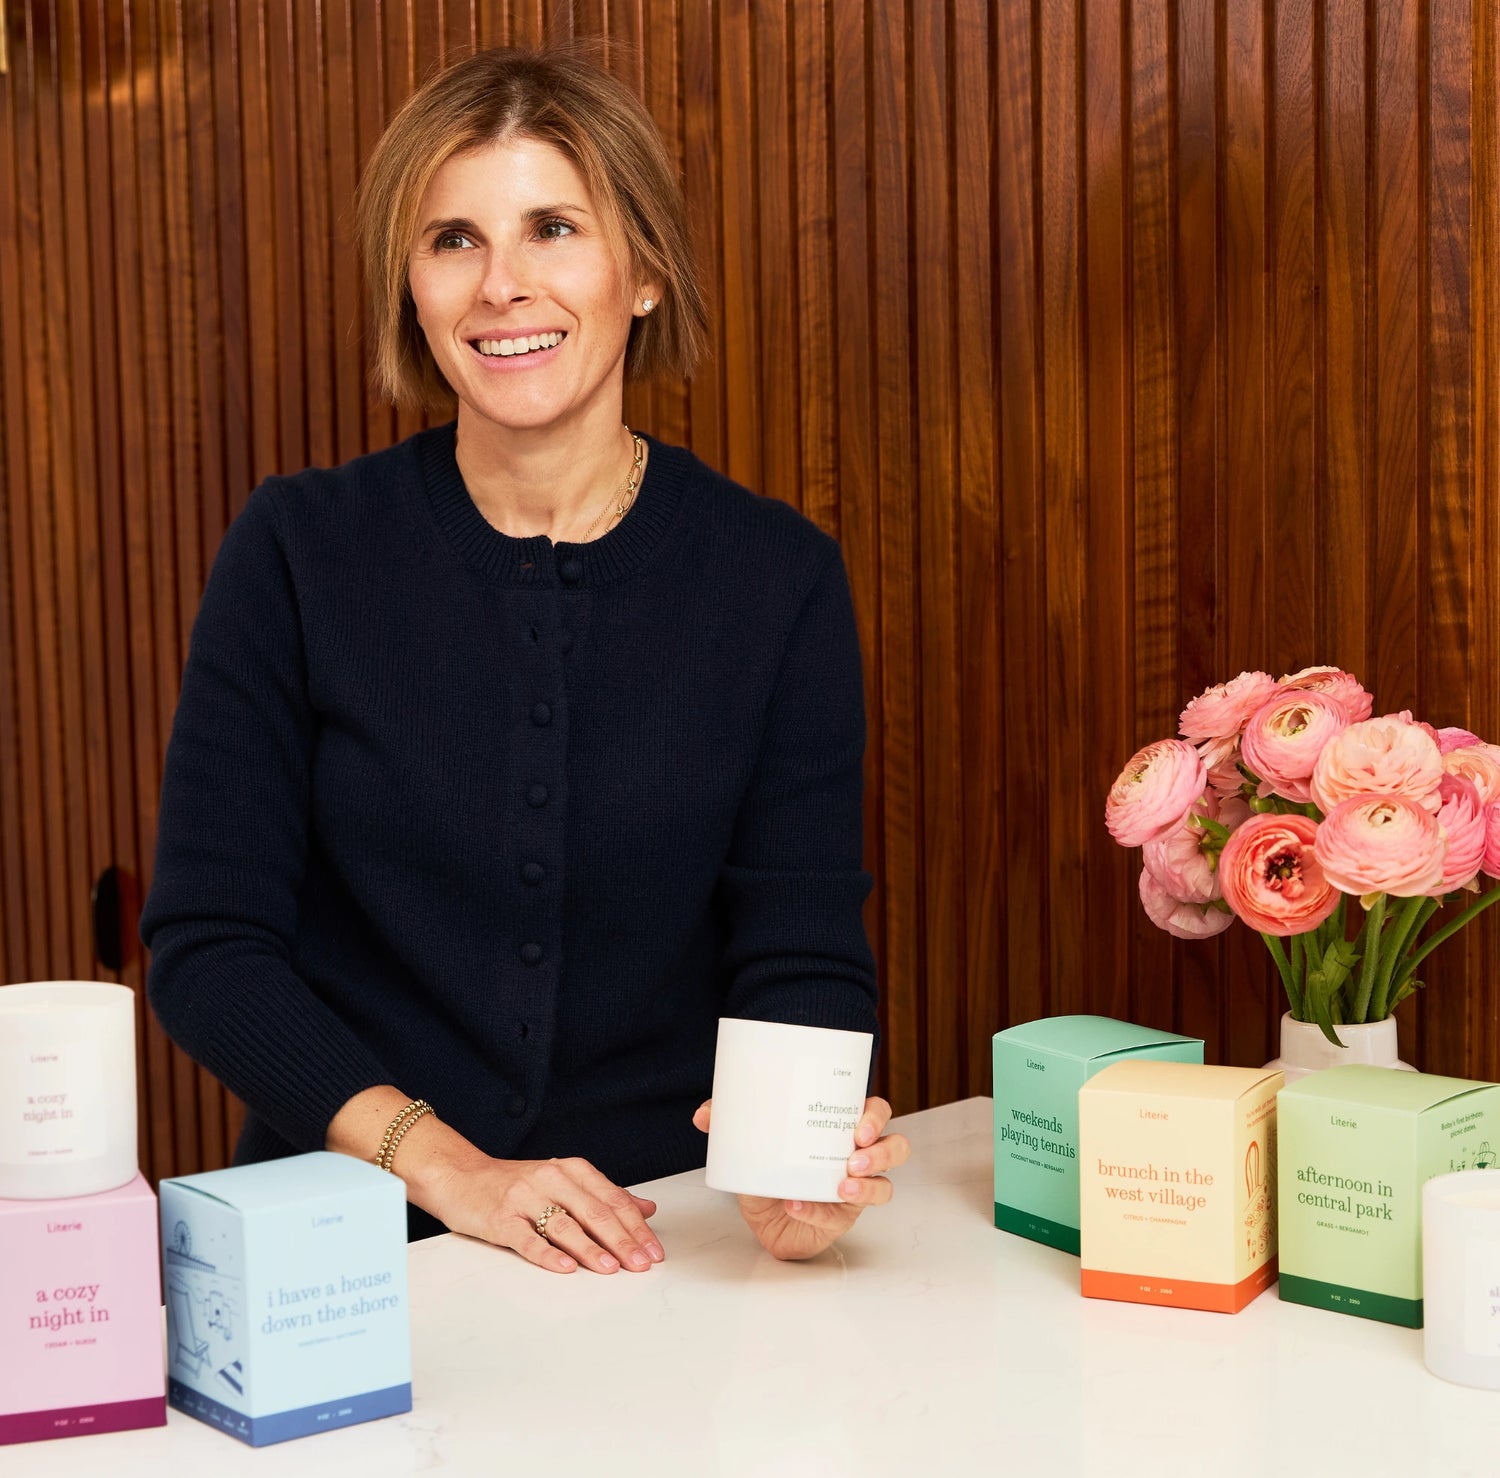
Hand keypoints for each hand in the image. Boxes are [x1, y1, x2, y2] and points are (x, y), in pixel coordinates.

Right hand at [430, 1150, 663, 1275]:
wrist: (461, 1175)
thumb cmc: (516, 1183)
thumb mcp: (564, 1180)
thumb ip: (605, 1195)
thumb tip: (647, 1209)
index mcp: (572, 1170)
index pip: (613, 1200)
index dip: (636, 1227)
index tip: (654, 1251)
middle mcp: (551, 1179)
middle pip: (594, 1211)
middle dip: (622, 1240)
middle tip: (642, 1263)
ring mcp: (525, 1198)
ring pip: (564, 1224)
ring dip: (591, 1248)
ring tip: (611, 1268)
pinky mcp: (501, 1219)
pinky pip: (527, 1239)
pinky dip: (548, 1254)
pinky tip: (565, 1268)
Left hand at [692, 1096, 909, 1260]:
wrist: (762, 1216)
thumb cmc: (769, 1172)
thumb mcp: (750, 1144)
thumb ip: (729, 1125)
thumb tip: (704, 1115)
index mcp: (840, 1127)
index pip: (875, 1111)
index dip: (875, 1115)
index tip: (859, 1122)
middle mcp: (857, 1157)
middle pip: (895, 1147)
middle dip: (882, 1150)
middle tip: (855, 1152)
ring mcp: (855, 1190)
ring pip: (885, 1186)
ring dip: (869, 1184)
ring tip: (844, 1185)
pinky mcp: (841, 1218)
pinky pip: (842, 1216)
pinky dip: (817, 1209)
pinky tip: (797, 1204)